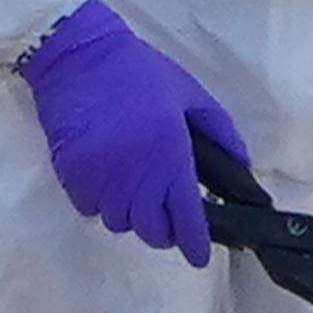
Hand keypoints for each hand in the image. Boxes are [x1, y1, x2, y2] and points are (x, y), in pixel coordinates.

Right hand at [24, 0, 242, 265]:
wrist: (78, 56)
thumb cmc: (139, 72)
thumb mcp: (191, 94)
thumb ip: (221, 133)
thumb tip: (241, 167)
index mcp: (170, 156)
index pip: (187, 218)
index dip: (195, 244)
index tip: (199, 256)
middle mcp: (136, 177)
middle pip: (152, 232)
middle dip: (163, 229)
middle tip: (167, 213)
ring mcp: (101, 180)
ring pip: (119, 223)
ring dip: (131, 214)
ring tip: (135, 188)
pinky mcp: (71, 176)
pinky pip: (89, 208)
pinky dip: (100, 202)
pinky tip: (107, 178)